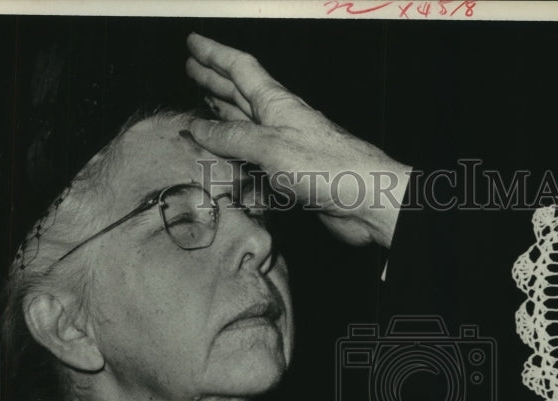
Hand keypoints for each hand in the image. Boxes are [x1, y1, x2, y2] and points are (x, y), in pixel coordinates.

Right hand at [185, 33, 411, 247]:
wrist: (366, 200)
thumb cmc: (328, 166)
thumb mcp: (270, 145)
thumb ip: (232, 137)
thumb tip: (197, 128)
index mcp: (276, 103)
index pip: (239, 68)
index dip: (214, 54)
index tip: (193, 43)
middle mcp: (280, 121)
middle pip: (241, 93)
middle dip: (215, 81)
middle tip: (191, 71)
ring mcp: (285, 148)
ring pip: (246, 127)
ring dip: (223, 117)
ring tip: (202, 108)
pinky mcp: (290, 176)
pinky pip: (255, 162)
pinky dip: (237, 158)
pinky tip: (226, 159)